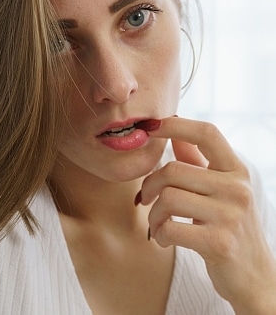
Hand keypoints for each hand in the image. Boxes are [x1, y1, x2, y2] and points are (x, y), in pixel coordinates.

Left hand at [139, 116, 275, 313]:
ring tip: (157, 223)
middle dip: (150, 184)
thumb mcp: (219, 188)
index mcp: (236, 170)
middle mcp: (237, 188)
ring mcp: (231, 216)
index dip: (175, 125)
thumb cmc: (228, 226)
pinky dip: (158, 234)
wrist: (253, 275)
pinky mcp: (219, 243)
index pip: (207, 133)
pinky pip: (170, 228)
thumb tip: (174, 132)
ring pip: (167, 198)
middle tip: (146, 198)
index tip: (150, 126)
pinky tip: (163, 238)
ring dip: (153, 214)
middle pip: (173, 170)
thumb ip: (197, 160)